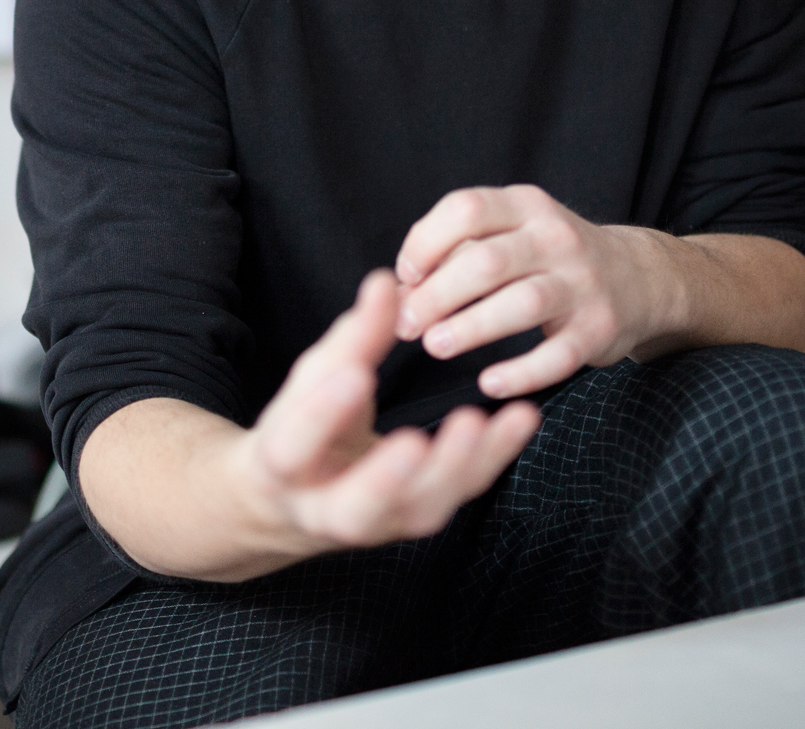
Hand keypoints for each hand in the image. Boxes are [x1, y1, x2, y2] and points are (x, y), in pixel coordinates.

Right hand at [227, 270, 538, 558]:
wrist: (300, 500)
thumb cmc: (303, 427)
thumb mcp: (313, 381)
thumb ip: (351, 338)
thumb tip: (385, 282)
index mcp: (282, 469)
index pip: (293, 449)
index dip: (321, 416)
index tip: (355, 376)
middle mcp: (328, 510)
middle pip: (356, 509)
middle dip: (386, 478)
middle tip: (414, 441)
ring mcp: (382, 522)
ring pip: (420, 508)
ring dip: (455, 466)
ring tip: (479, 421)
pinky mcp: (423, 515)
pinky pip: (462, 490)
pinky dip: (494, 455)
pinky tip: (522, 418)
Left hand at [394, 186, 686, 398]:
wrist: (639, 279)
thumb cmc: (548, 258)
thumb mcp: (512, 233)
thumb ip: (459, 251)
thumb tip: (402, 290)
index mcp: (526, 206)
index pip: (466, 209)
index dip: (425, 242)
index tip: (404, 277)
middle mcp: (556, 238)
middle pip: (487, 261)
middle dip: (437, 295)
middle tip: (406, 326)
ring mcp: (582, 283)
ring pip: (521, 303)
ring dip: (471, 327)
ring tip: (435, 346)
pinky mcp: (599, 328)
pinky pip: (557, 355)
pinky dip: (521, 371)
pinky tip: (489, 382)